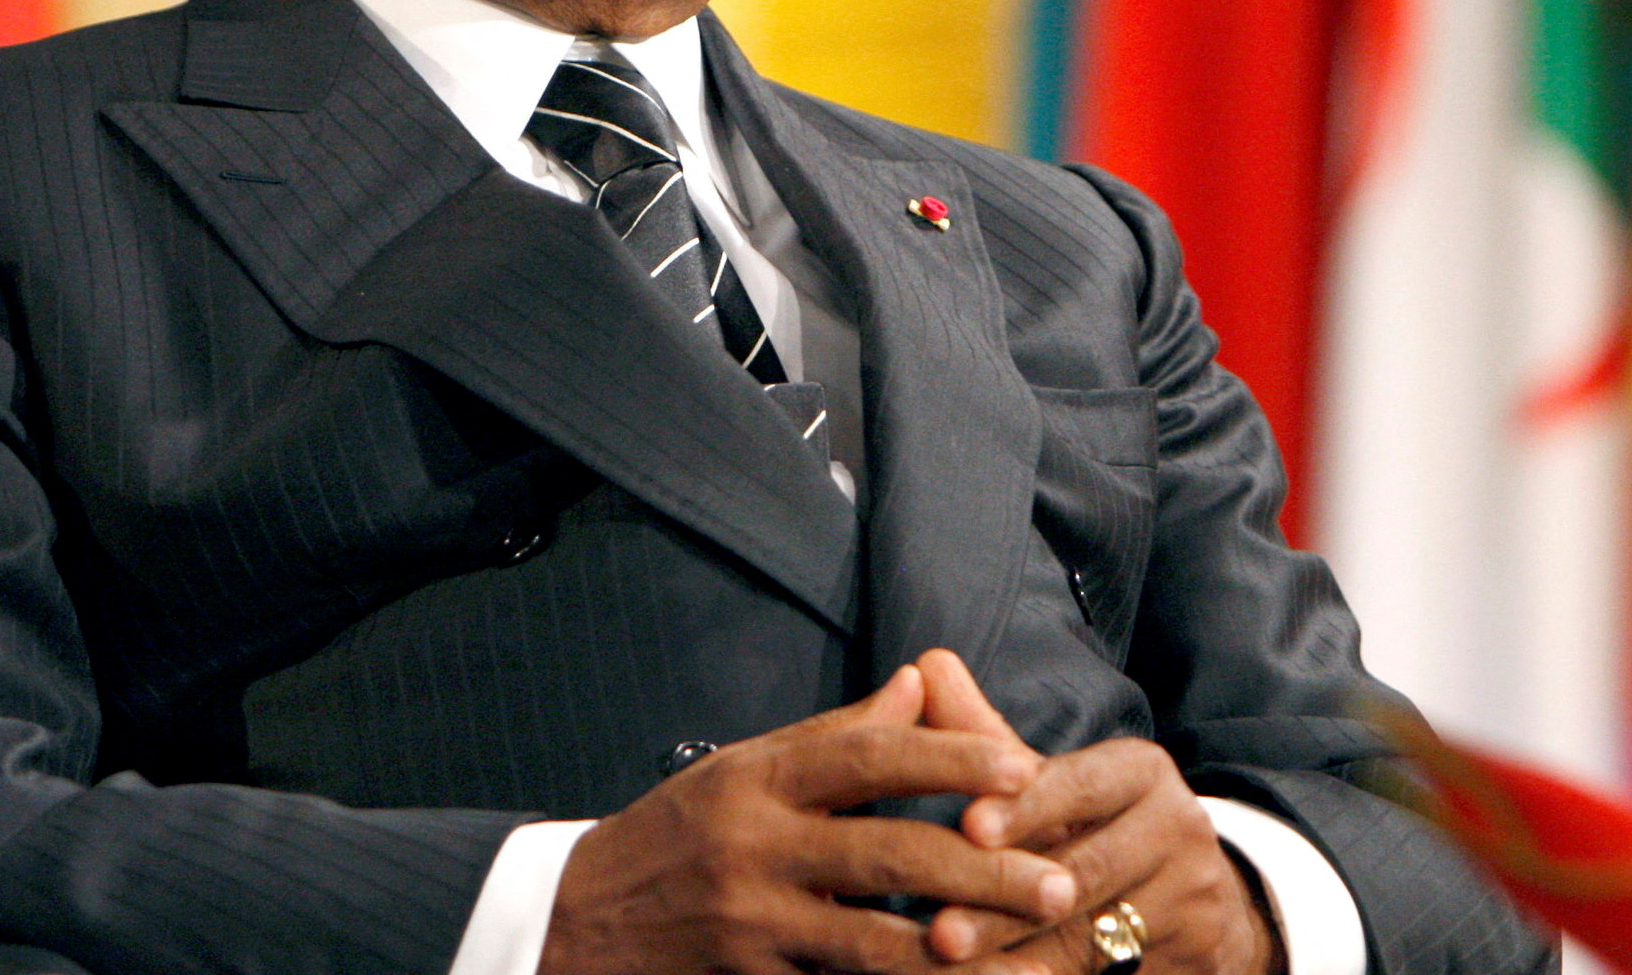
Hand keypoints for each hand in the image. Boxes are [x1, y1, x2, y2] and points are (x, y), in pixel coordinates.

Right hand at [537, 663, 1082, 973]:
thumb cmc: (677, 836)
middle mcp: (757, 848)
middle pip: (888, 853)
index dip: (951, 760)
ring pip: (873, 939)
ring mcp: (752, 925)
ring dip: (957, 950)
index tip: (1025, 767)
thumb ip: (836, 736)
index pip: (869, 757)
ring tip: (1028, 955)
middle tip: (1060, 882)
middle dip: (983, 870)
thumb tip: (922, 684)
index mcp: (761, 778)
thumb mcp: (743, 768)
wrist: (571, 926)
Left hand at [915, 651, 1282, 974]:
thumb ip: (988, 736)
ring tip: (953, 965)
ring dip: (1018, 952)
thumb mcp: (1053, 784)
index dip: (1027, 807)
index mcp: (1142, 771)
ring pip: (1094, 932)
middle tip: (939, 929)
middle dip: (1004, 901)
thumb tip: (926, 663)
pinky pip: (1115, 974)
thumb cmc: (1096, 828)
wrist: (1197, 901)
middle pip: (1083, 870)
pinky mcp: (1197, 951)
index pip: (1082, 784)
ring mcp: (1193, 894)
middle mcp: (1180, 825)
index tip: (968, 826)